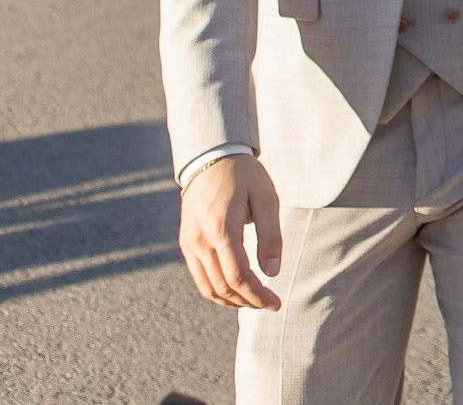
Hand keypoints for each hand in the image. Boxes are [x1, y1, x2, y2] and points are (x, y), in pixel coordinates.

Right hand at [179, 154, 283, 310]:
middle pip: (224, 287)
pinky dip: (217, 291)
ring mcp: (189, 243)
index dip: (258, 295)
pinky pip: (199, 277)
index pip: (239, 276)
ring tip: (255, 300)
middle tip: (270, 304)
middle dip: (249, 301)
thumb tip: (273, 272)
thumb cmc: (244, 176)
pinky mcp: (186, 244)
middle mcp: (200, 240)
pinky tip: (236, 290)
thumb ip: (271, 236)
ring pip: (208, 288)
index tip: (276, 303)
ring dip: (233, 301)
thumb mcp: (267, 198)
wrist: (211, 158)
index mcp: (221, 228)